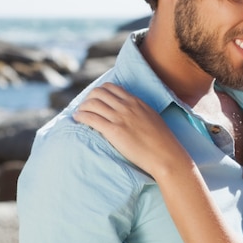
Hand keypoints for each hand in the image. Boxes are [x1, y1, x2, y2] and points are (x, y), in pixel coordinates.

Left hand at [73, 83, 192, 178]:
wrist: (165, 154)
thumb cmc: (161, 140)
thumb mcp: (151, 117)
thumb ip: (138, 110)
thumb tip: (130, 110)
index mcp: (135, 101)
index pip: (111, 87)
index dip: (99, 92)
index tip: (94, 100)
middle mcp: (126, 106)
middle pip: (98, 92)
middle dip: (88, 98)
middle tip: (84, 107)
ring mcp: (120, 118)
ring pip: (92, 103)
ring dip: (82, 107)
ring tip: (78, 114)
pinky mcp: (113, 131)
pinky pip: (91, 118)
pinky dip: (81, 116)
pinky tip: (77, 119)